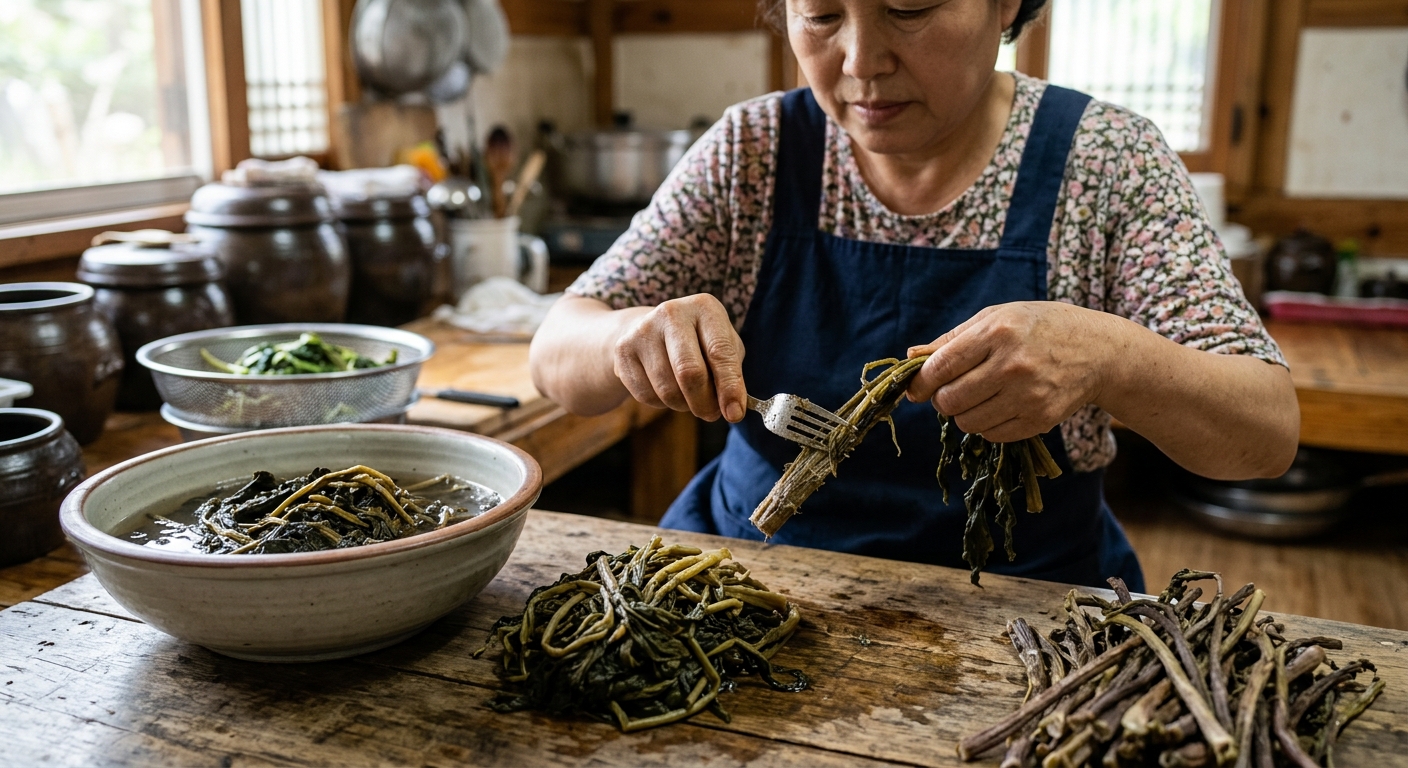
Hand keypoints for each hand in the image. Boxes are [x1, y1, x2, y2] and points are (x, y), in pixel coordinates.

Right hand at [612, 294, 747, 421]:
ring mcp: (643, 330)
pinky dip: (662, 403)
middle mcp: (672, 312)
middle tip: (711, 414)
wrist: (649, 329)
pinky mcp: (623, 350)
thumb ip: (732, 375)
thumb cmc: (697, 342)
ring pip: (668, 390)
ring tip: (689, 397)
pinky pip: (646, 395)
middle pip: (690, 372)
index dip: (729, 387)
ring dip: (684, 405)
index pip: (720, 352)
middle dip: (704, 402)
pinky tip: (667, 389)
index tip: (734, 414)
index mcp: (704, 307)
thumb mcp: (723, 347)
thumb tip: (733, 410)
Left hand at [904, 302, 1118, 442]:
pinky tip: (1000, 407)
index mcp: (997, 332)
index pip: (941, 367)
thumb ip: (952, 339)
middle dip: (941, 399)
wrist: (1098, 350)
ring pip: (968, 422)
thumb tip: (911, 357)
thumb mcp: (996, 318)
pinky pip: (992, 435)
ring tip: (978, 397)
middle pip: (950, 400)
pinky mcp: (1040, 419)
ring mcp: (1028, 395)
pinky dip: (987, 426)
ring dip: (964, 414)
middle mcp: (1012, 365)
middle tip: (951, 391)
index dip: (920, 383)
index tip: (916, 389)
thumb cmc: (1038, 328)